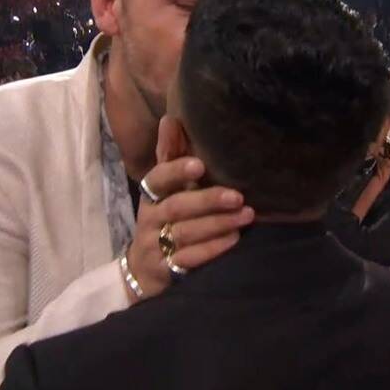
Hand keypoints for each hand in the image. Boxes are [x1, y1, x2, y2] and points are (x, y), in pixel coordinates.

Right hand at [125, 118, 253, 299]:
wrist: (143, 271)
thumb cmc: (161, 220)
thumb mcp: (163, 190)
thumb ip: (169, 156)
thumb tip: (171, 119)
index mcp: (150, 196)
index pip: (157, 178)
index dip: (175, 171)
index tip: (199, 164)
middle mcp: (150, 219)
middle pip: (176, 208)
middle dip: (207, 200)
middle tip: (237, 195)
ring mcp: (157, 246)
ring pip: (185, 234)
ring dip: (218, 224)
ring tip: (246, 215)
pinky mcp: (167, 270)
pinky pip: (189, 260)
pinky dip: (212, 249)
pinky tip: (234, 239)